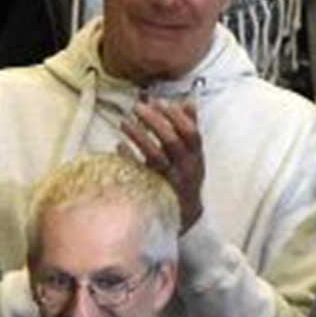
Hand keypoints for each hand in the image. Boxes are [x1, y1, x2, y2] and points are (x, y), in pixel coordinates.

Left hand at [121, 99, 204, 230]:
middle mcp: (186, 169)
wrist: (185, 214)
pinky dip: (128, 158)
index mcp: (196, 157)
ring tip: (123, 122)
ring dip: (139, 136)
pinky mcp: (154, 192)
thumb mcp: (193, 155)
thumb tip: (188, 102)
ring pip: (155, 156)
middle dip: (154, 121)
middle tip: (136, 107)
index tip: (158, 101)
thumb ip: (190, 128)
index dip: (175, 115)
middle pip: (172, 141)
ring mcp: (170, 181)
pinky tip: (119, 146)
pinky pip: (139, 174)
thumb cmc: (186, 177)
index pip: (190, 132)